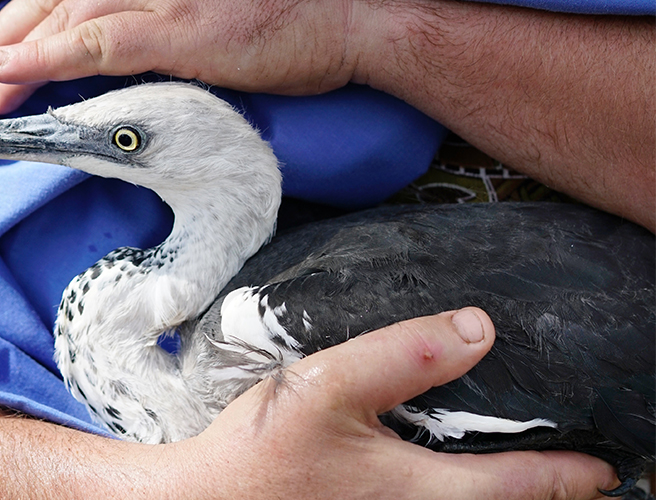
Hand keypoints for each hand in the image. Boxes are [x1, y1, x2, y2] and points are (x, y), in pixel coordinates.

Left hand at [0, 0, 363, 113]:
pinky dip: (50, 56)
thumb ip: (151, 8)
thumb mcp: (204, 1)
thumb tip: (104, 32)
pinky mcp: (180, 28)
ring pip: (67, 13)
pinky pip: (99, 43)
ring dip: (17, 47)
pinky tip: (15, 70)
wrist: (350, 15)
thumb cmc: (283, 7)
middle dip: (7, 24)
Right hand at [162, 308, 618, 498]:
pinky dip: (451, 491)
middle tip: (567, 467)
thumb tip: (476, 330)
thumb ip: (399, 354)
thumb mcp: (325, 387)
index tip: (603, 467)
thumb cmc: (260, 451)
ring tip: (510, 467)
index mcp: (418, 489)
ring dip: (495, 492)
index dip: (568, 474)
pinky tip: (434, 468)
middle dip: (539, 490)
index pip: (520, 486)